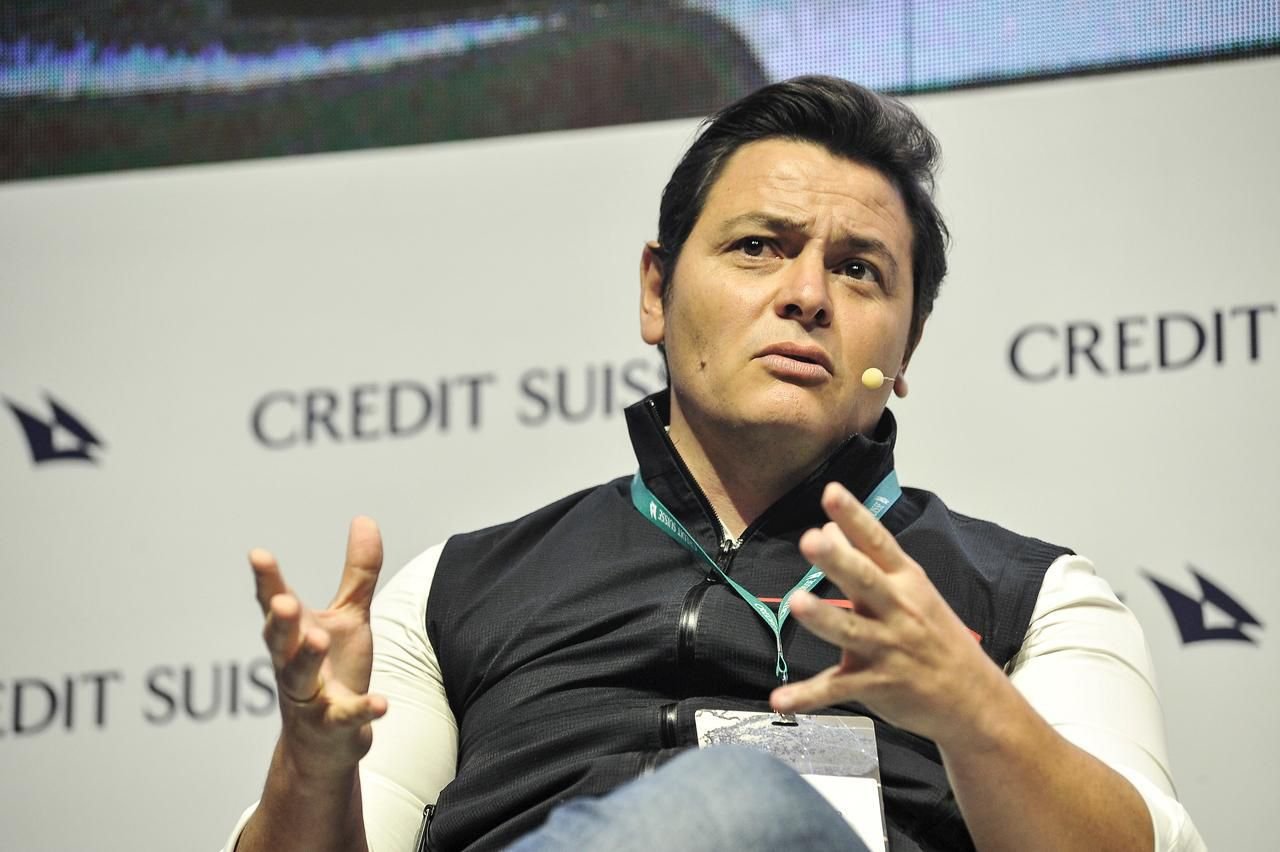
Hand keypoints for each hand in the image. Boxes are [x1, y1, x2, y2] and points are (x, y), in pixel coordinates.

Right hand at [251, 516, 388, 778]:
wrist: (325, 744)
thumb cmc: (334, 670)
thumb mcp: (349, 618)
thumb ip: (357, 574)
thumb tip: (364, 519)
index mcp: (294, 636)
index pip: (275, 604)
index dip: (266, 580)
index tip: (258, 554)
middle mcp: (293, 665)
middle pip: (279, 641)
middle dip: (278, 621)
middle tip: (281, 601)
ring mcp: (310, 698)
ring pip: (300, 678)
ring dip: (306, 658)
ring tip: (317, 637)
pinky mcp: (334, 727)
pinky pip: (346, 718)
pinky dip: (361, 711)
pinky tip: (380, 703)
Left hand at [770, 483, 1008, 746]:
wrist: (974, 700)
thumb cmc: (935, 635)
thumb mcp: (911, 591)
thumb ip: (866, 560)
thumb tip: (824, 527)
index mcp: (907, 581)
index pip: (878, 543)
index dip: (855, 518)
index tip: (831, 492)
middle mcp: (898, 610)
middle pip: (864, 581)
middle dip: (838, 561)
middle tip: (810, 540)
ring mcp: (887, 649)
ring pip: (850, 631)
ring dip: (823, 618)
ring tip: (796, 603)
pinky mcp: (876, 685)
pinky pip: (836, 689)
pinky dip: (807, 697)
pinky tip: (778, 699)